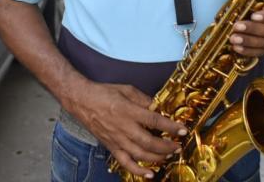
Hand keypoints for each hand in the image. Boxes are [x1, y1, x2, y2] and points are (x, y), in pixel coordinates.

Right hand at [64, 80, 185, 178]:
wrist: (81, 100)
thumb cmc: (104, 92)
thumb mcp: (127, 89)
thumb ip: (144, 100)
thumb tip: (158, 108)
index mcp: (129, 111)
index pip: (155, 120)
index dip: (171, 126)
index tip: (182, 130)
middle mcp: (124, 127)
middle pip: (149, 141)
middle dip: (166, 146)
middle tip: (178, 146)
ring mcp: (117, 139)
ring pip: (140, 154)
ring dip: (157, 157)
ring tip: (169, 155)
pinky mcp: (111, 146)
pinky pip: (125, 162)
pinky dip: (138, 170)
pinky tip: (150, 174)